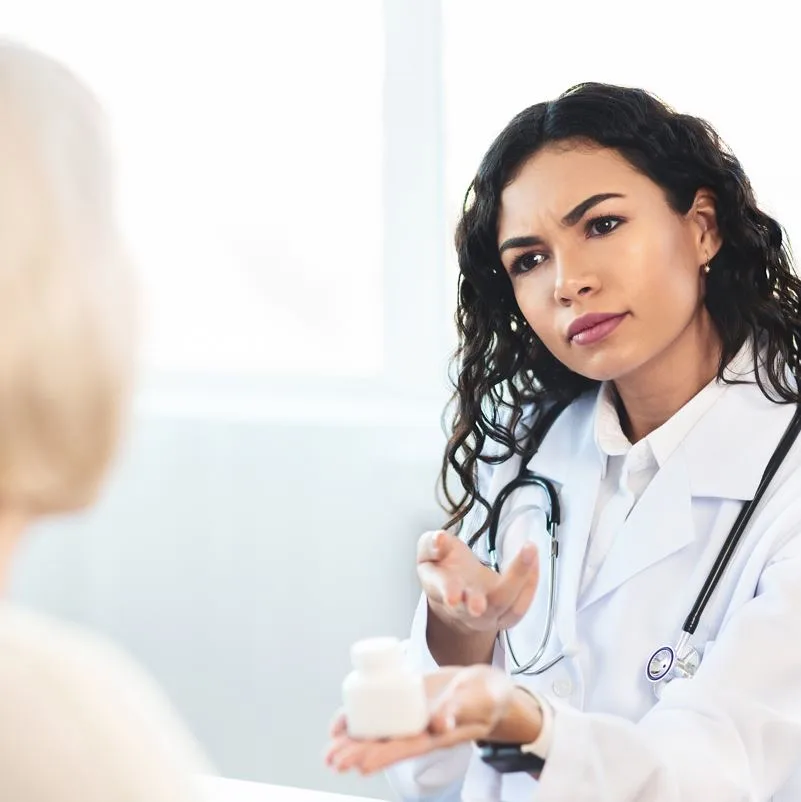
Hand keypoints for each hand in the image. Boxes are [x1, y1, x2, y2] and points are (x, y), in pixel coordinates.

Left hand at [324, 665, 538, 775]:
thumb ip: (458, 709)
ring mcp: (411, 716)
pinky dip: (361, 714)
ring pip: (379, 730)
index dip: (383, 756)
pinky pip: (380, 709)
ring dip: (354, 740)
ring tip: (330, 749)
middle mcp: (420, 729)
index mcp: (437, 735)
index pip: (406, 749)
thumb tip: (438, 723)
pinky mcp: (406, 699)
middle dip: (358, 752)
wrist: (485, 686)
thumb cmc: (487, 697)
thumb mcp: (478, 701)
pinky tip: (342, 721)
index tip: (360, 767)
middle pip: (385, 743)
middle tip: (332, 760)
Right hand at [418, 529, 538, 633]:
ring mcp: (489, 616)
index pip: (447, 593)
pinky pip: (522, 605)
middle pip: (485, 606)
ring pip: (509, 606)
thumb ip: (430, 545)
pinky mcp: (506, 616)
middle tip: (498, 577)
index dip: (449, 592)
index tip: (453, 596)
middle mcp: (468, 609)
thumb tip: (438, 539)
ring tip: (530, 548)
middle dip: (497, 592)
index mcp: (445, 591)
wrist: (455, 600)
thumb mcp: (428, 553)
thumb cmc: (444, 571)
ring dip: (522, 577)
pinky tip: (534, 559)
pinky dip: (531, 582)